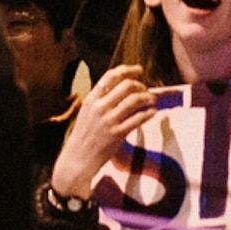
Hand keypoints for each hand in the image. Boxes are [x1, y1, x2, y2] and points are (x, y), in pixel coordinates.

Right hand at [49, 66, 159, 200]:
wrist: (78, 158)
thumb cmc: (84, 136)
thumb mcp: (87, 112)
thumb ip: (100, 100)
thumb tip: (119, 87)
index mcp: (91, 99)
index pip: (110, 76)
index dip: (127, 70)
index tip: (138, 70)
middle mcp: (99, 107)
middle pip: (126, 86)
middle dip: (140, 85)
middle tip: (145, 89)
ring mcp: (109, 121)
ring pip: (134, 100)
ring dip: (147, 98)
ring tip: (151, 100)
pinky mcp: (117, 134)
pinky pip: (138, 119)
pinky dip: (148, 113)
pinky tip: (152, 112)